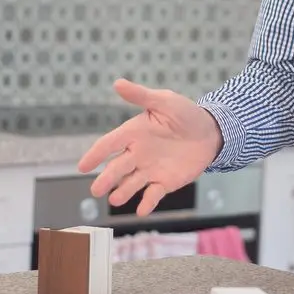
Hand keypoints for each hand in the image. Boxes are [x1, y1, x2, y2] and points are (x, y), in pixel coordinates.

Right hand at [78, 79, 222, 214]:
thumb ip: (141, 96)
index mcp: (133, 133)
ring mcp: (150, 169)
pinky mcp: (165, 182)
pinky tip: (142, 211)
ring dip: (123, 192)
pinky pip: (153, 194)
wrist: (211, 132)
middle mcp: (137, 154)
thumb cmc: (185, 114)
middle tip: (96, 190)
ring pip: (131, 183)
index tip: (83, 166)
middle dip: (106, 179)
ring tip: (115, 199)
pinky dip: (147, 203)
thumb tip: (117, 83)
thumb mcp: (165, 101)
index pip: (109, 144)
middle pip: (117, 168)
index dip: (95, 154)